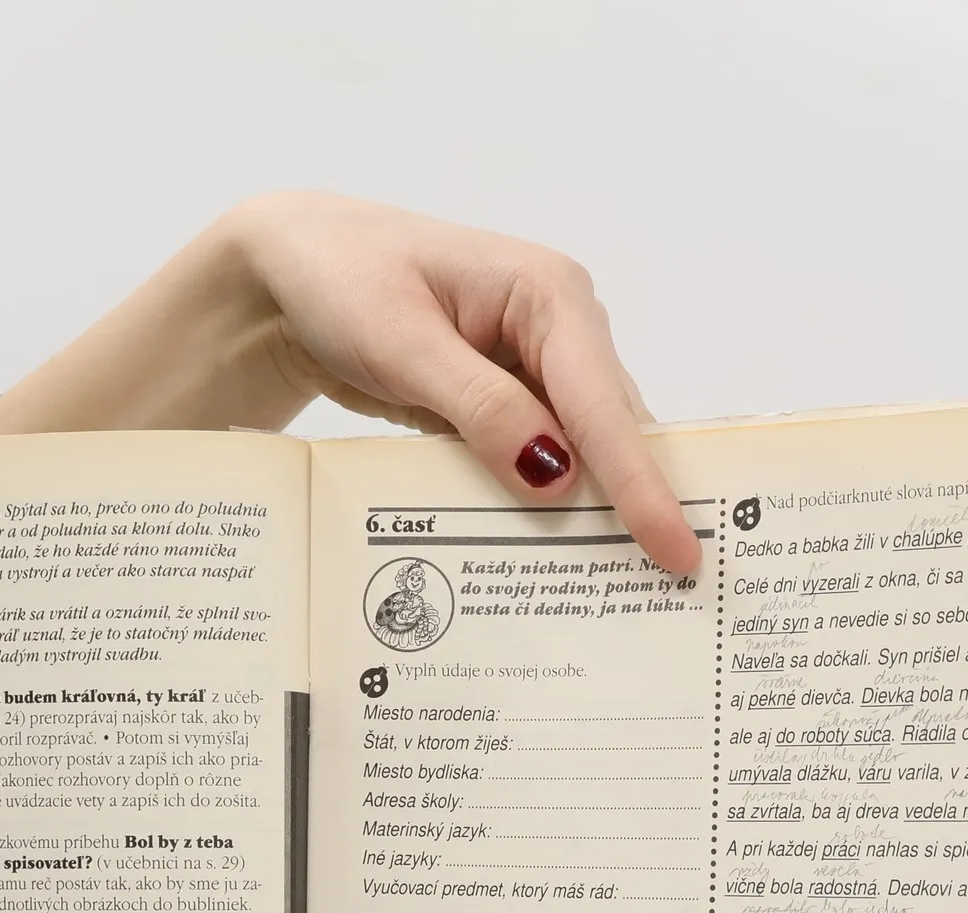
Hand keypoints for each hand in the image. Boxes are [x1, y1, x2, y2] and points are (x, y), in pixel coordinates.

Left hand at [0, 194, 701, 574]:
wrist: (292, 268)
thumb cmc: (340, 279)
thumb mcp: (400, 344)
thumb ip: (479, 408)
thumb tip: (553, 477)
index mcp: (548, 295)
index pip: (605, 405)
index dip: (641, 483)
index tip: (676, 548)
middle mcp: (561, 327)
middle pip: (614, 433)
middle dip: (639, 505)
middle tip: (675, 588)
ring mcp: (541, 366)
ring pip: (587, 452)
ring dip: (600, 513)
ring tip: (634, 588)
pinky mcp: (513, 400)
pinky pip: (547, 460)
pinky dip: (553, 504)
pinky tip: (564, 555)